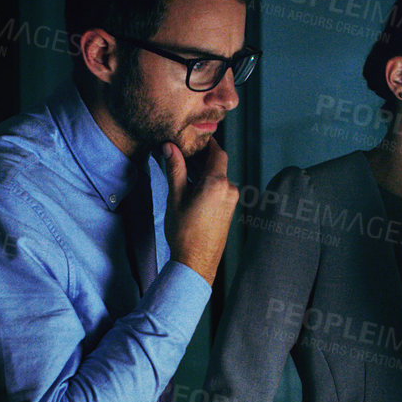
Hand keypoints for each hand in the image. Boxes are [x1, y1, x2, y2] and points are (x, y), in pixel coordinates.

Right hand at [161, 137, 237, 284]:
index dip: (207, 143)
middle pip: (218, 164)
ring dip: (204, 172)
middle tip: (183, 154)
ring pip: (218, 178)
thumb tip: (170, 147)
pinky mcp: (230, 210)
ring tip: (183, 173)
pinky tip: (192, 189)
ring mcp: (232, 201)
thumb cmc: (184, 232)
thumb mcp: (176, 197)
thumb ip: (175, 169)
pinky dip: (208, 185)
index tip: (195, 138)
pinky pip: (220, 190)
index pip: (217, 152)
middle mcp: (229, 190)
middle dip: (202, 158)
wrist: (196, 262)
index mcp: (217, 183)